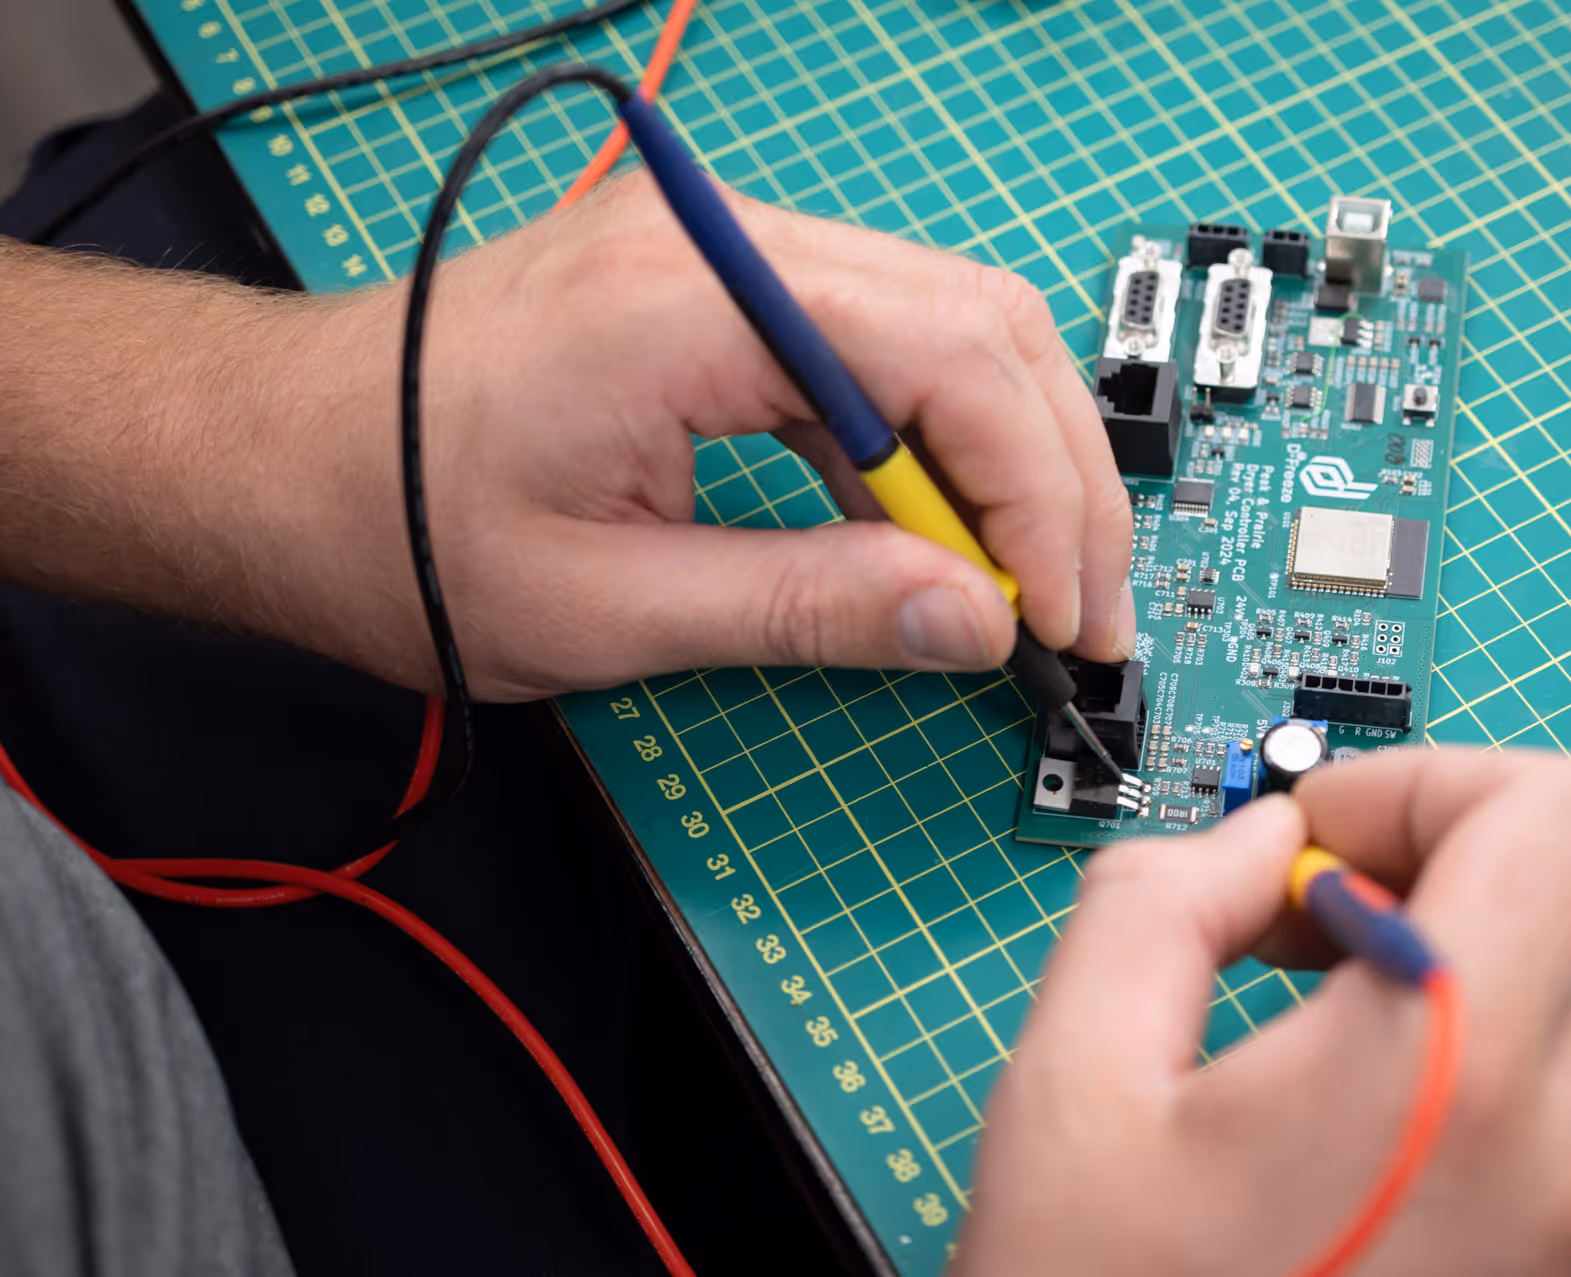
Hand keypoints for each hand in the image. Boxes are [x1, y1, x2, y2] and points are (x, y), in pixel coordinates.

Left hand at [0, 179, 1133, 699]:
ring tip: (1013, 588)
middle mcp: (727, 243)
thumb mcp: (604, 607)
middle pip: (980, 322)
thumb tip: (972, 622)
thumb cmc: (389, 524)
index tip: (1059, 617)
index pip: (952, 362)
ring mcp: (724, 252)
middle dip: (1054, 476)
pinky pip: (874, 343)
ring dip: (1004, 456)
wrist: (265, 455)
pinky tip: (924, 535)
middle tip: (1073, 608)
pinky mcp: (715, 288)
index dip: (1039, 499)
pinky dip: (927, 440)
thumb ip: (807, 608)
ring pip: (947, 323)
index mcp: (694, 300)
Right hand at [957, 748, 1570, 1276]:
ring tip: (1285, 1022)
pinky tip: (1323, 1113)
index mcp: (1448, 1079)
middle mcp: (1554, 1157)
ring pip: (1561, 992)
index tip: (1311, 844)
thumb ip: (1161, 898)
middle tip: (1283, 923)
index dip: (1429, 780)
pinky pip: (1543, 1099)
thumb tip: (1255, 844)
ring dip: (1432, 958)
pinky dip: (1449, 1053)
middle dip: (1424, 861)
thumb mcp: (1068, 1078)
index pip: (1566, 818)